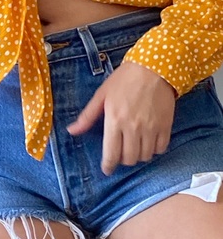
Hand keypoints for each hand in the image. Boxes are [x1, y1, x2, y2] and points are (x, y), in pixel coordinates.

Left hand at [65, 61, 176, 175]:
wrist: (152, 69)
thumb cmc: (123, 80)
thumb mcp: (101, 95)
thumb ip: (87, 116)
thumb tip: (71, 130)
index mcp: (115, 120)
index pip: (111, 153)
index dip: (108, 165)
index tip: (107, 169)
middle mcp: (133, 128)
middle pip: (129, 158)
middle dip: (122, 159)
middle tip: (119, 152)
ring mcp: (151, 128)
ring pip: (145, 156)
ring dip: (137, 155)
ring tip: (133, 145)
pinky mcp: (166, 127)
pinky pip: (160, 149)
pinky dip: (153, 150)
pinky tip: (147, 141)